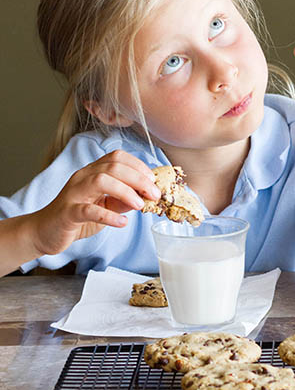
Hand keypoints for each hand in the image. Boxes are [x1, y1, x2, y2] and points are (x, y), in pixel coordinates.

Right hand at [30, 151, 160, 256]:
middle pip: (113, 166)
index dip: (138, 165)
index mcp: (92, 172)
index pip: (117, 157)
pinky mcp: (67, 213)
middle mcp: (82, 177)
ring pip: (100, 180)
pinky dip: (108, 215)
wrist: (45, 232)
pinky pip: (87, 210)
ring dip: (125, 191)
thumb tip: (146, 196)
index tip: (153, 180)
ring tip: (139, 205)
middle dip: (138, 178)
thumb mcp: (106, 207)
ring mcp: (73, 193)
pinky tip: (122, 222)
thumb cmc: (77, 216)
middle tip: (155, 194)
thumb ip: (123, 200)